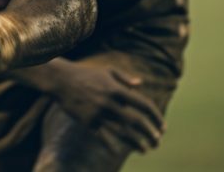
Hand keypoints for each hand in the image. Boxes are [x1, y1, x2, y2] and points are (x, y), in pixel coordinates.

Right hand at [48, 63, 163, 153]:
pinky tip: (118, 151)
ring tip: (145, 150)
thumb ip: (124, 78)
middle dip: (150, 133)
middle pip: (136, 121)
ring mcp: (98, 112)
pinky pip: (102, 136)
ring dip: (135, 142)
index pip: (143, 104)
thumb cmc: (85, 74)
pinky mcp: (87, 121)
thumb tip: (140, 85)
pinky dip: (110, 144)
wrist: (60, 80)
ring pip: (121, 131)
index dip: (156, 116)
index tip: (163, 127)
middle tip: (158, 142)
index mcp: (117, 89)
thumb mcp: (107, 71)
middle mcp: (109, 102)